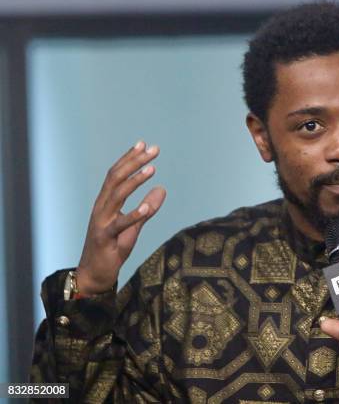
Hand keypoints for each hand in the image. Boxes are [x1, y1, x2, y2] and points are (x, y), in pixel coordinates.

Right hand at [76, 141, 165, 295]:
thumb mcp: (134, 226)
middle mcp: (101, 208)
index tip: (144, 144)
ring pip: (116, 195)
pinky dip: (133, 215)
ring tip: (152, 169)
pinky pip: (120, 225)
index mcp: (106, 202)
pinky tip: (147, 207)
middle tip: (153, 150)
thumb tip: (162, 189)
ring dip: (135, 181)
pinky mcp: (105, 238)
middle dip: (134, 162)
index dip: (130, 158)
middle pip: (116, 178)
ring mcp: (101, 222)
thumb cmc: (112, 248)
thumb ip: (148, 208)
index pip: (116, 174)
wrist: (95, 274)